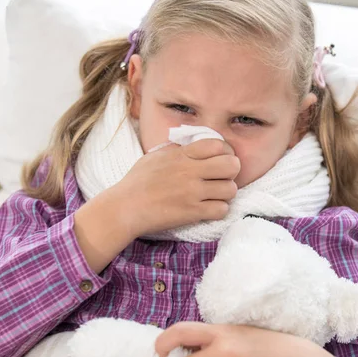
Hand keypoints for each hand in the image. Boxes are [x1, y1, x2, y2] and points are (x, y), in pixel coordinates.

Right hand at [115, 139, 240, 237]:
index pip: (218, 145)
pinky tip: (209, 209)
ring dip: (226, 193)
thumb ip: (178, 149)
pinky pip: (222, 209)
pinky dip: (219, 210)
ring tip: (215, 195)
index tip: (219, 159)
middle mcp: (190, 171)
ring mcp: (193, 193)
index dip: (225, 152)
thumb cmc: (137, 182)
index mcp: (182, 155)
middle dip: (231, 171)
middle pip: (231, 165)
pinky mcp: (193, 213)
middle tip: (222, 178)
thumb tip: (194, 144)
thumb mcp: (156, 156)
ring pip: (230, 189)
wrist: (126, 208)